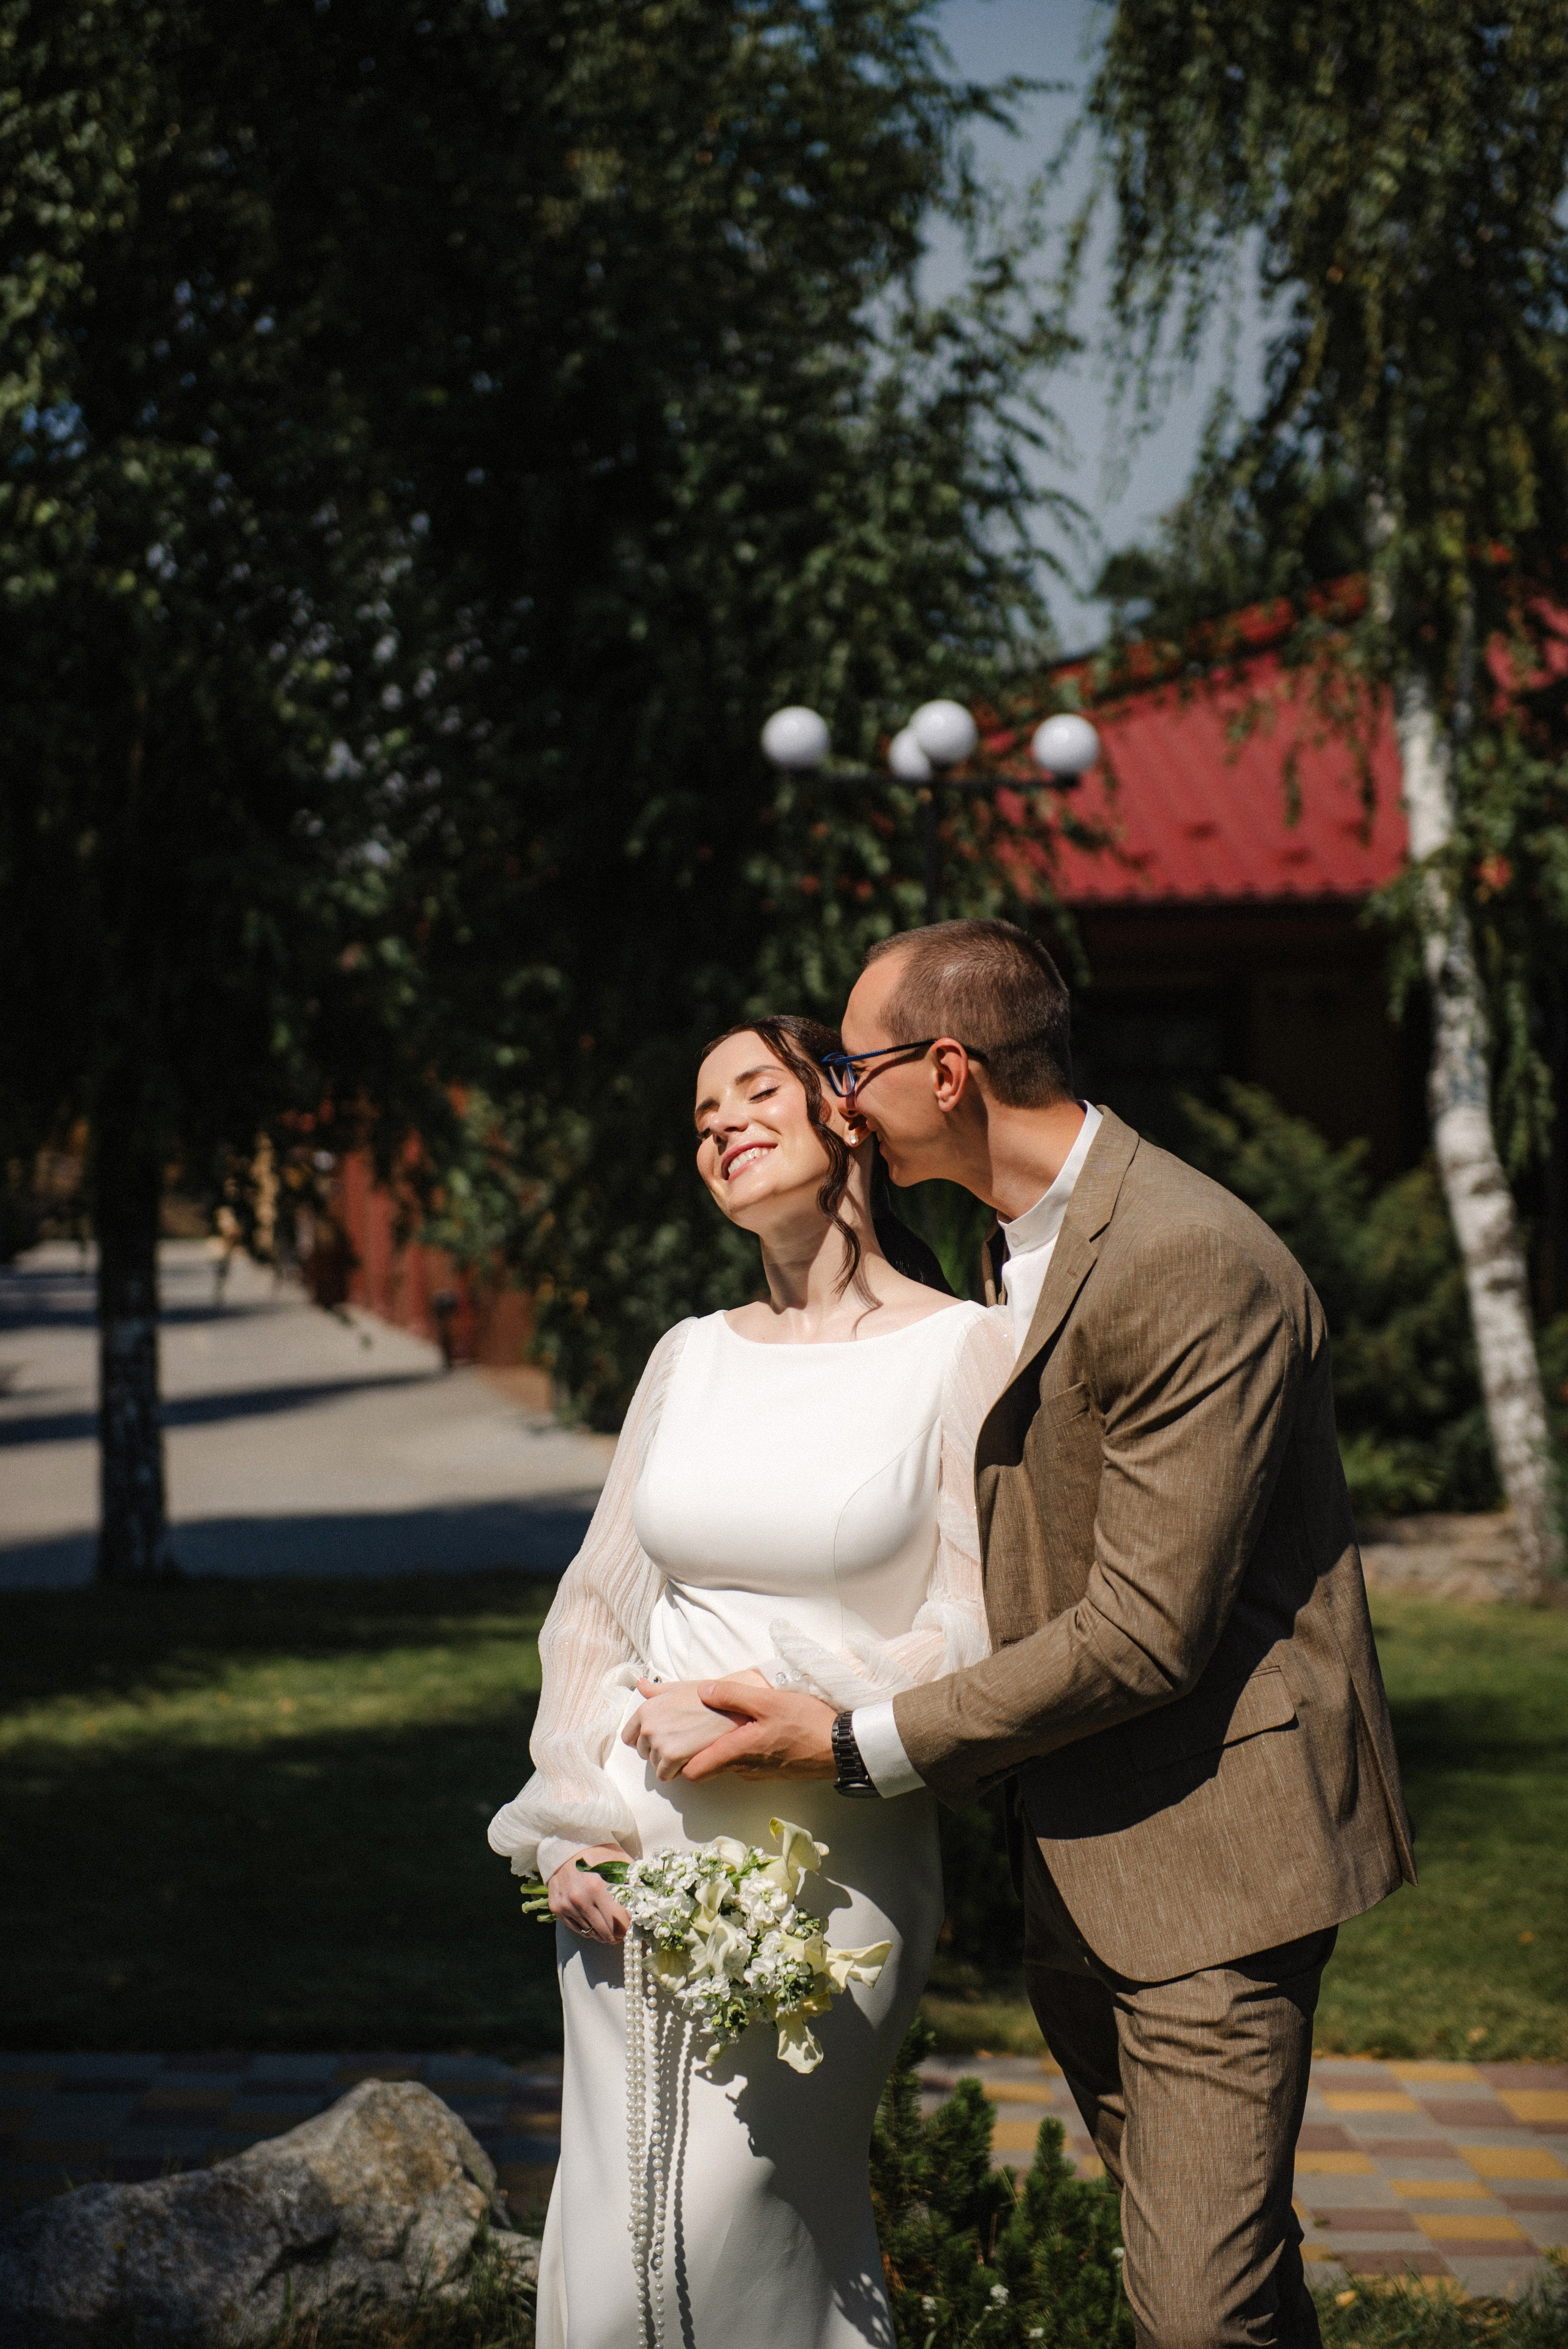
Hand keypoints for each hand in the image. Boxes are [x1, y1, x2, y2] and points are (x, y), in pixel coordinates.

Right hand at [547, 1844, 631, 1942]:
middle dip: (618, 1934)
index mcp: (600, 1887)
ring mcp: (567, 1905)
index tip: (632, 1925)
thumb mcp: (620, 1863)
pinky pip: (579, 1930)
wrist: (567, 1846)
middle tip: (622, 1929)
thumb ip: (634, 1885)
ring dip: (604, 1932)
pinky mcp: (557, 1908)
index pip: (620, 1924)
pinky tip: (594, 1918)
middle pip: (607, 1934)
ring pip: (593, 1934)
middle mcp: (581, 1898)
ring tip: (609, 1923)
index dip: (629, 1928)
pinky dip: (589, 1928)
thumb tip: (646, 1907)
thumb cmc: (599, 1854)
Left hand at [620, 1677, 750, 1780]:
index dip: (644, 1741)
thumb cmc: (706, 1699)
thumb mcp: (678, 1688)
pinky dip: (676, 1772)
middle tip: (679, 1742)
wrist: (729, 1709)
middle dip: (657, 1751)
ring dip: (668, 1763)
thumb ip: (655, 1690)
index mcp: (646, 1710)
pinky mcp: (673, 1756)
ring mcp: (659, 1742)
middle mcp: (648, 1726)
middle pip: (643, 1753)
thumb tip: (640, 1684)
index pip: (629, 1737)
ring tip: (686, 1749)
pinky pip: (665, 1775)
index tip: (658, 1740)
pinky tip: (689, 1759)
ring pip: (655, 1766)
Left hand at [678, 1680, 838, 1782]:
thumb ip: (733, 1695)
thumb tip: (703, 1691)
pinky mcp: (773, 1771)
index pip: (695, 1771)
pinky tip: (751, 1729)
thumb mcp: (768, 1700)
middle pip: (708, 1768)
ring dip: (722, 1748)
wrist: (842, 1748)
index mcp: (737, 1752)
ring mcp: (759, 1772)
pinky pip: (746, 1763)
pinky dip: (741, 1750)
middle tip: (696, 1726)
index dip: (680, 1759)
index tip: (676, 1739)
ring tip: (724, 1722)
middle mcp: (745, 1769)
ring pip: (728, 1764)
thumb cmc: (806, 1723)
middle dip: (698, 1751)